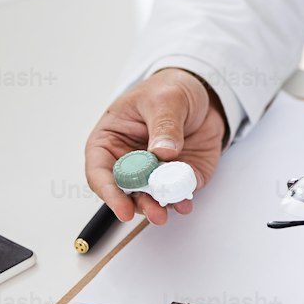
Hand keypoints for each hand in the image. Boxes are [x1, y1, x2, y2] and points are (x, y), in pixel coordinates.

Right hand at [84, 68, 225, 226]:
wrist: (203, 93)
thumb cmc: (170, 89)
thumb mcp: (165, 99)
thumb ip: (164, 125)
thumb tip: (163, 152)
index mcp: (110, 140)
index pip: (100, 171)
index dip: (109, 192)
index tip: (123, 208)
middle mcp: (128, 161)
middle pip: (124, 191)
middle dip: (139, 205)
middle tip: (155, 213)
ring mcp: (154, 171)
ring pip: (150, 197)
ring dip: (160, 206)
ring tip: (172, 208)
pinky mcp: (178, 176)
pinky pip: (177, 193)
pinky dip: (181, 199)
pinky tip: (186, 202)